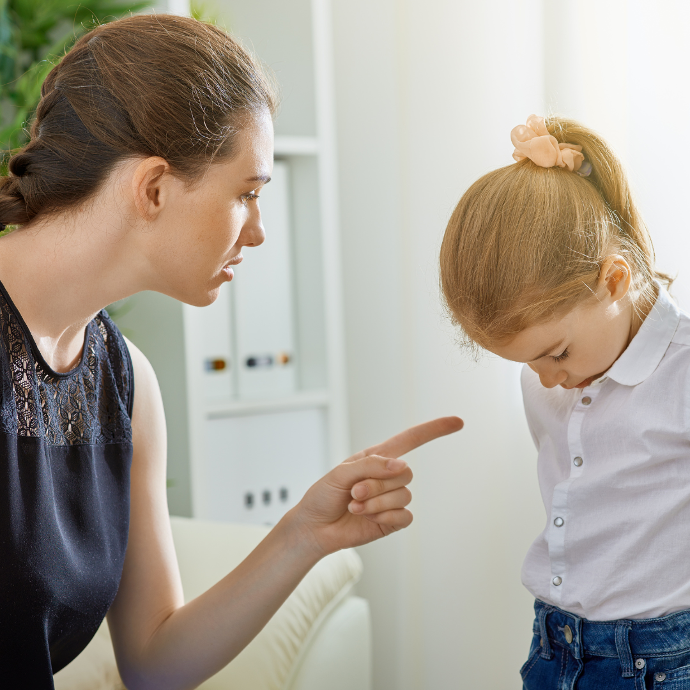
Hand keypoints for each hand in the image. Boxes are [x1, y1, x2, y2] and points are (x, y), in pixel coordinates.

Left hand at [292, 416, 462, 556]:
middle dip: (377, 484)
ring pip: (404, 496)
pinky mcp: (391, 521)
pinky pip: (405, 516)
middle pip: (405, 473)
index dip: (434, 430)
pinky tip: (368, 519)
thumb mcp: (341, 473)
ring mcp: (391, 500)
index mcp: (376, 458)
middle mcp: (387, 477)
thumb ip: (371, 465)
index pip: (410, 440)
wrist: (314, 528)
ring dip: (376, 503)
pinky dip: (385, 517)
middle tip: (354, 493)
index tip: (458, 422)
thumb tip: (402, 466)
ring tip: (355, 506)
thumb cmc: (323, 495)